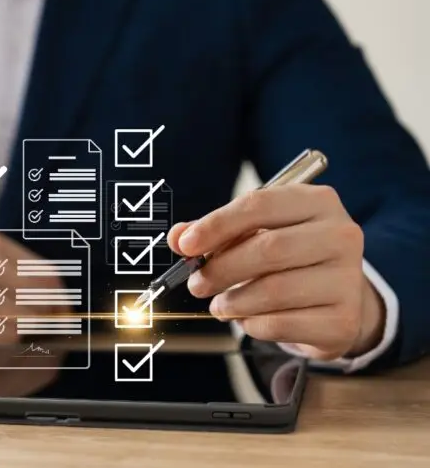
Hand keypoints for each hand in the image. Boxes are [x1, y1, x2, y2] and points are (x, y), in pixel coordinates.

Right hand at [0, 232, 67, 347]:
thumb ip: (8, 271)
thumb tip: (51, 296)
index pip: (48, 275)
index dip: (60, 300)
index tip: (62, 314)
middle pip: (45, 298)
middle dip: (51, 319)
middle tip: (47, 332)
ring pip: (31, 319)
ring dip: (34, 334)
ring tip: (22, 338)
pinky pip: (9, 335)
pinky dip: (12, 342)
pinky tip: (0, 341)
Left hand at [167, 184, 385, 360]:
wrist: (335, 300)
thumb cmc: (289, 260)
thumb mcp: (255, 235)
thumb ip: (215, 233)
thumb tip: (179, 238)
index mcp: (317, 202)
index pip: (260, 204)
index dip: (217, 224)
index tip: (186, 245)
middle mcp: (341, 235)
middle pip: (268, 249)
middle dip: (221, 269)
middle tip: (197, 284)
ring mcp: (348, 279)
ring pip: (273, 291)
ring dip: (233, 302)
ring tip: (220, 305)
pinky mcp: (344, 320)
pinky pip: (281, 323)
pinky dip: (252, 325)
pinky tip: (248, 319)